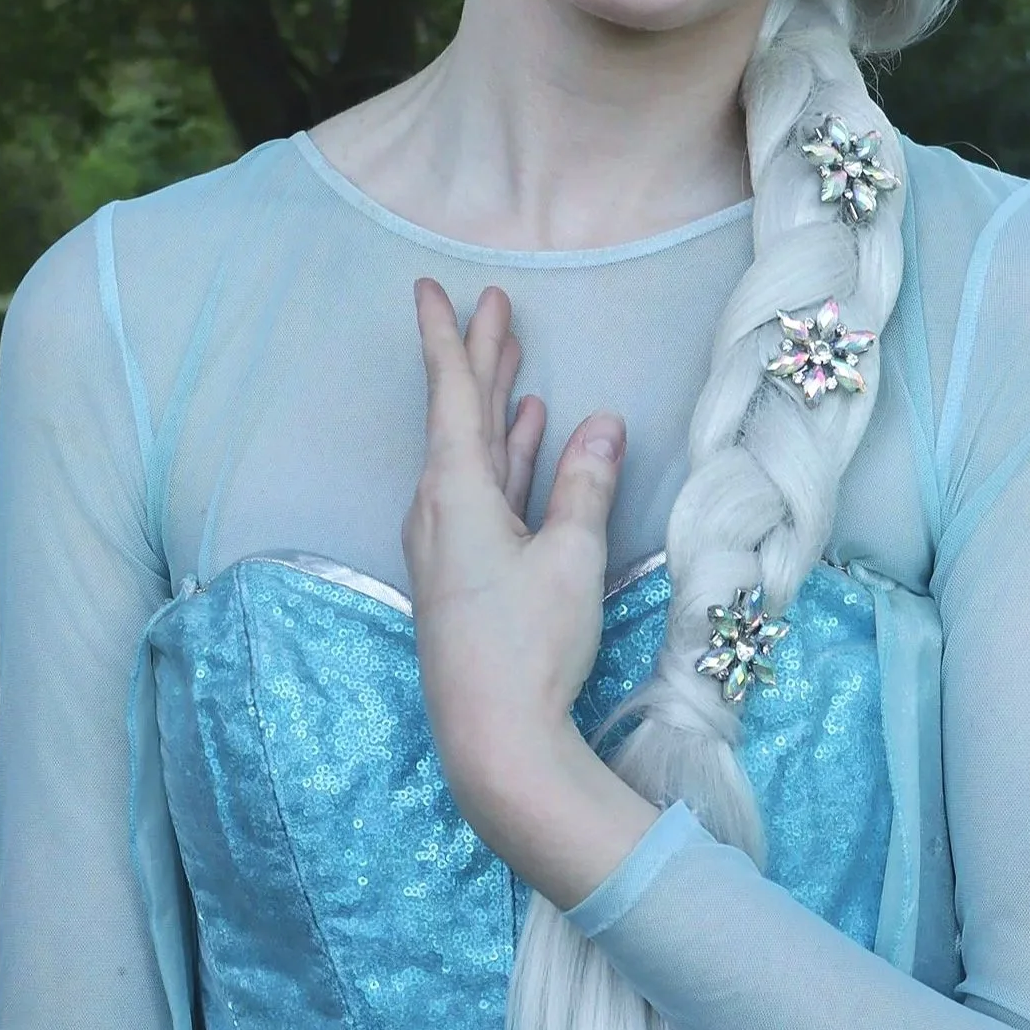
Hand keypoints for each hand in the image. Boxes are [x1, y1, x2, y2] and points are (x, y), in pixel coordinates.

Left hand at [402, 281, 660, 908]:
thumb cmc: (530, 646)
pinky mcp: (466, 574)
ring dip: (497, 407)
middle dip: (481, 360)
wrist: (495, 741)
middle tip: (493, 305)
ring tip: (513, 361)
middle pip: (463, 418)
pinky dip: (507, 457)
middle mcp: (441, 511)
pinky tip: (531, 439)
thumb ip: (585, 485)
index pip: (452, 396)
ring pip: (476, 454)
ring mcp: (450, 544)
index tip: (430, 288)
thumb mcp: (570, 558)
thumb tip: (600, 424)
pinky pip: (485, 491)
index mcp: (455, 493)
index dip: (449, 339)